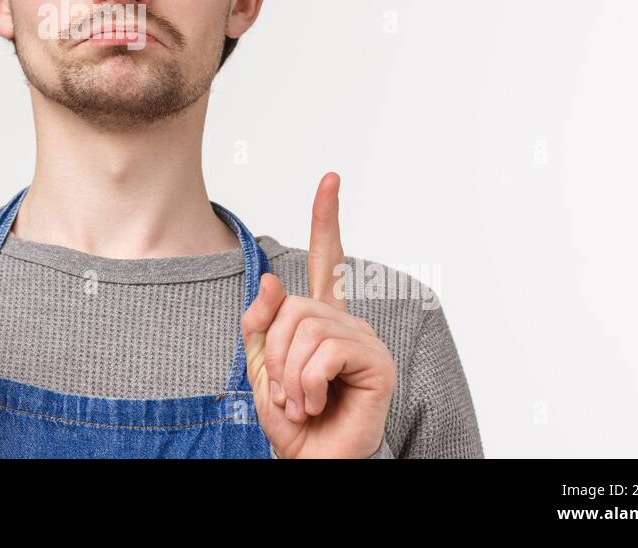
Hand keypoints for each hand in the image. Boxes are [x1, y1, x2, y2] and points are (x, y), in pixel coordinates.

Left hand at [241, 172, 396, 457]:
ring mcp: (365, 341)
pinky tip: (315, 402)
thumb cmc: (290, 418)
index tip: (330, 178)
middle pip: (292, 306)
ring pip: (304, 329)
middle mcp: (347, 324)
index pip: (325, 260)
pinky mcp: (377, 364)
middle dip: (272, 352)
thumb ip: (261, 321)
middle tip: (283, 390)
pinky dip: (306, 383)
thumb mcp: (260, 363)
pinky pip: (324, 352)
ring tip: (300, 400)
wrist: (308, 458)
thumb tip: (271, 278)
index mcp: (321, 318)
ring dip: (287, 374)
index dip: (326, 218)